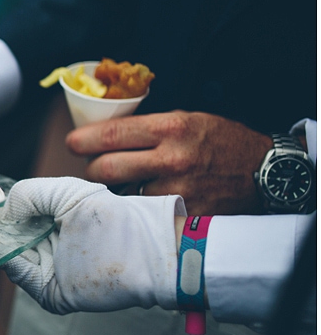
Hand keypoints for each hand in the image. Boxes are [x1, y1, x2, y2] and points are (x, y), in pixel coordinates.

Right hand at [0, 177, 185, 313]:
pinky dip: (14, 266)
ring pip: (14, 261)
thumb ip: (29, 194)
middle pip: (11, 241)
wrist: (148, 253)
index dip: (2, 215)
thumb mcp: (67, 192)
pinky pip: (26, 280)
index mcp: (55, 223)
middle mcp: (52, 248)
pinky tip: (10, 252)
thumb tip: (2, 214)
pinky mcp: (56, 293)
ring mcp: (54, 271)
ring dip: (2, 249)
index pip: (17, 220)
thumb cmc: (114, 218)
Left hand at [66, 111, 271, 214]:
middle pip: (105, 169)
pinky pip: (142, 213)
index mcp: (169, 129)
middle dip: (92, 169)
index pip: (111, 135)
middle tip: (95, 167)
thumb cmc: (219, 141)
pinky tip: (142, 201)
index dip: (83, 140)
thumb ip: (146, 129)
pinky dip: (136, 208)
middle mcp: (171, 159)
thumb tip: (101, 136)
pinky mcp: (183, 214)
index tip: (72, 143)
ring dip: (114, 191)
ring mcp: (177, 190)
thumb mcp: (185, 119)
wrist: (263, 171)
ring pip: (120, 195)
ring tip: (125, 184)